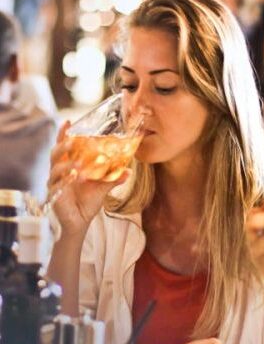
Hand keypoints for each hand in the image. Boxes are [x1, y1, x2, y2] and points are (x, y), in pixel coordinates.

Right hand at [48, 122, 130, 236]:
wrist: (80, 221)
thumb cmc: (88, 201)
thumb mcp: (103, 188)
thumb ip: (114, 178)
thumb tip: (128, 171)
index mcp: (69, 166)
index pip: (64, 147)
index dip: (64, 134)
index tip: (69, 122)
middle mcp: (59, 172)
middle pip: (55, 153)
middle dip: (63, 145)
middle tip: (73, 140)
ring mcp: (55, 183)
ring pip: (55, 169)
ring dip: (66, 165)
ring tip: (77, 165)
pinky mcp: (54, 195)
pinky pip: (56, 186)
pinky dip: (64, 181)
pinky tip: (72, 178)